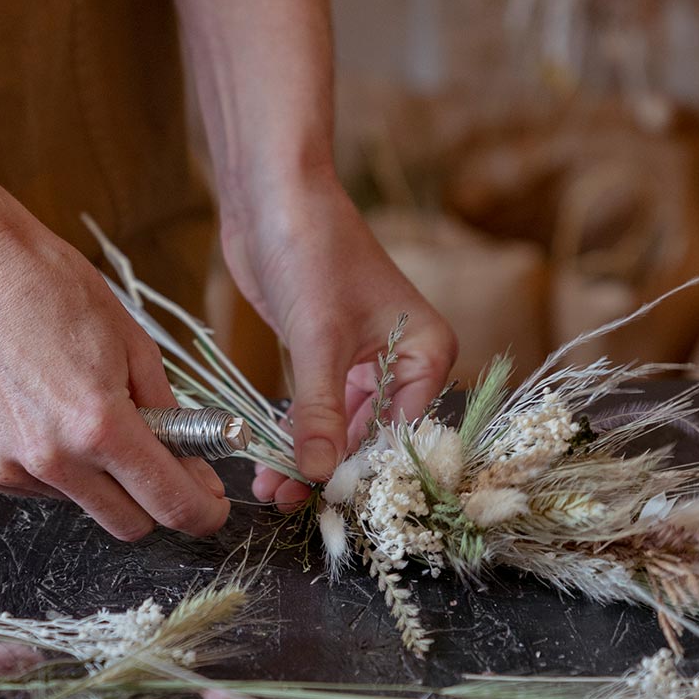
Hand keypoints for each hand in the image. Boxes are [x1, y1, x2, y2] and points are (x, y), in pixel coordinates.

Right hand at [0, 180, 229, 539]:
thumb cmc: (53, 292)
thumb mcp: (134, 345)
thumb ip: (170, 416)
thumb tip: (196, 470)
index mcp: (99, 426)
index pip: (169, 503)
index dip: (201, 513)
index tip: (209, 508)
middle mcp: (50, 459)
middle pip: (125, 524)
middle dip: (150, 501)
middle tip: (151, 462)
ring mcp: (4, 467)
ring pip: (74, 502)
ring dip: (89, 475)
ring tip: (70, 410)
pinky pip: (26, 486)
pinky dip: (40, 463)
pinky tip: (29, 412)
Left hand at [222, 172, 457, 508]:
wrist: (273, 193)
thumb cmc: (311, 249)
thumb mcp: (317, 339)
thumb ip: (319, 412)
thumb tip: (319, 474)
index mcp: (427, 350)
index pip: (406, 430)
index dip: (370, 470)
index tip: (334, 504)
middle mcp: (405, 359)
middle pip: (375, 434)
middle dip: (333, 469)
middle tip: (292, 504)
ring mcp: (365, 359)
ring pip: (343, 427)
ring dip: (309, 457)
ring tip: (272, 492)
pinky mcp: (327, 356)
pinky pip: (319, 410)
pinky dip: (297, 434)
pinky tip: (270, 464)